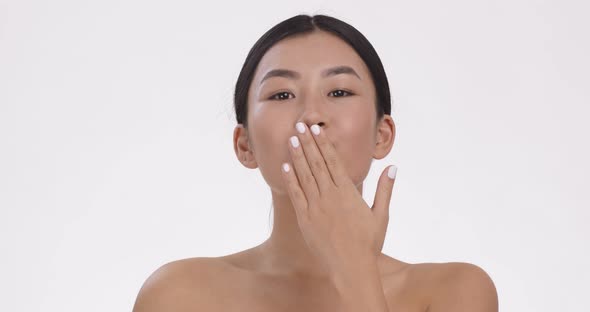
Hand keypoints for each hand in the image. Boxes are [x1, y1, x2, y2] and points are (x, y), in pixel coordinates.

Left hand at [281, 121, 396, 274]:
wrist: (351, 267)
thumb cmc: (369, 243)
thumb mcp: (381, 215)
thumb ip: (385, 189)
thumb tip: (393, 168)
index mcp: (348, 192)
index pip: (333, 161)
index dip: (324, 144)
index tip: (317, 130)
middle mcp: (330, 196)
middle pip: (317, 163)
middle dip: (307, 143)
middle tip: (300, 125)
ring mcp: (316, 207)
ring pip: (305, 175)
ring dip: (297, 156)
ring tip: (291, 138)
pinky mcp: (305, 219)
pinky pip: (296, 195)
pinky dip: (290, 179)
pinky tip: (285, 166)